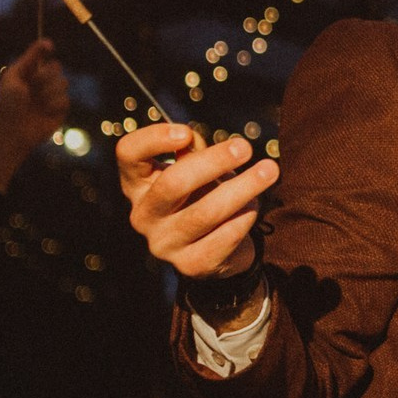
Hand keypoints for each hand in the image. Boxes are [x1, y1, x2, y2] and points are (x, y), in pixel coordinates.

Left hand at [0, 39, 70, 193]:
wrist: (12, 131)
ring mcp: (51, 95)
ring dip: (48, 92)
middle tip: (32, 87)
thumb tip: (49, 41)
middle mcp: (42, 81)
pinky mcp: (60, 109)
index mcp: (28, 72)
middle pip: (56, 67)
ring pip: (63, 83)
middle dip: (45, 76)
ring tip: (36, 103)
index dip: (45, 48)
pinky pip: (65, 100)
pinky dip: (53, 105)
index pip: (42, 54)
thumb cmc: (8, 104)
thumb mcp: (13, 76)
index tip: (49, 47)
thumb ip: (29, 58)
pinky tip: (44, 113)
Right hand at [119, 122, 280, 281]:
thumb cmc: (202, 194)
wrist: (216, 248)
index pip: (128, 154)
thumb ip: (193, 151)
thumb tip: (194, 140)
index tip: (186, 132)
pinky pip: (224, 237)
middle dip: (213, 162)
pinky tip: (255, 205)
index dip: (153, 139)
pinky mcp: (190, 265)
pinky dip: (244, 218)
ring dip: (242, 188)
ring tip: (268, 171)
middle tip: (245, 147)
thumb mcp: (195, 167)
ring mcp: (164, 244)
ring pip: (205, 212)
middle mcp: (143, 215)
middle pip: (172, 183)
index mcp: (138, 184)